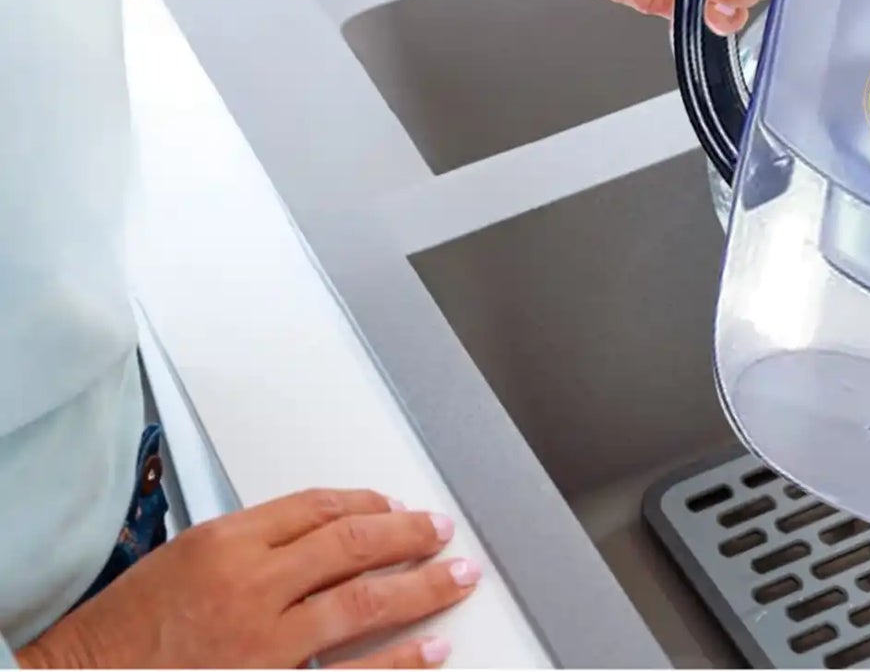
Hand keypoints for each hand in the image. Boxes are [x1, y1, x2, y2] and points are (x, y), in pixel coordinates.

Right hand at [17, 490, 478, 669]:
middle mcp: (251, 584)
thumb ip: (253, 541)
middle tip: (442, 530)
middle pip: (353, 543)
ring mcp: (263, 642)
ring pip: (362, 600)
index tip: (396, 504)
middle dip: (408, 533)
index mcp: (229, 540)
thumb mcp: (185, 556)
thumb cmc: (122, 630)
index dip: (368, 502)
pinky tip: (431, 649)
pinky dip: (398, 662)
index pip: (320, 506)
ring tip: (457, 575)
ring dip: (420, 586)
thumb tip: (324, 532)